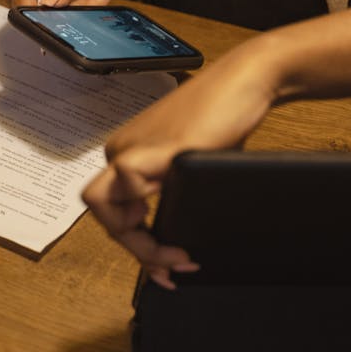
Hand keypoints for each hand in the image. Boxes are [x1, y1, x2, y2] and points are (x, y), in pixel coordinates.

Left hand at [81, 37, 277, 288]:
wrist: (246, 82)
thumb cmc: (226, 119)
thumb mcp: (194, 167)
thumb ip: (174, 195)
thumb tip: (174, 241)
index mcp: (129, 153)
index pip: (113, 212)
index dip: (138, 248)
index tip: (168, 269)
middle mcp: (124, 149)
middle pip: (105, 214)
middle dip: (138, 252)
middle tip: (173, 269)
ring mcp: (134, 146)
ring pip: (104, 206)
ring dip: (135, 242)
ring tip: (173, 257)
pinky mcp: (154, 146)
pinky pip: (123, 183)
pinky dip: (139, 212)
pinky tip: (172, 227)